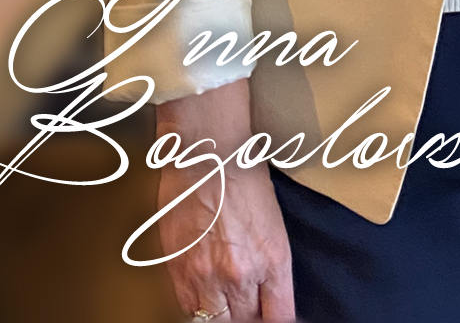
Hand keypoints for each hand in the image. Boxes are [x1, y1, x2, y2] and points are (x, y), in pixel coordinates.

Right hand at [154, 80, 295, 320]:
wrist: (206, 152)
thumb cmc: (245, 176)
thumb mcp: (273, 222)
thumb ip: (272, 265)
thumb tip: (270, 292)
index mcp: (273, 259)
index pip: (281, 317)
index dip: (279, 321)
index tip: (277, 317)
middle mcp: (241, 275)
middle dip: (252, 319)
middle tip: (252, 308)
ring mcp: (206, 277)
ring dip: (224, 317)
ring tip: (229, 305)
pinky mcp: (178, 272)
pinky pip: (189, 310)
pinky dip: (199, 309)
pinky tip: (206, 298)